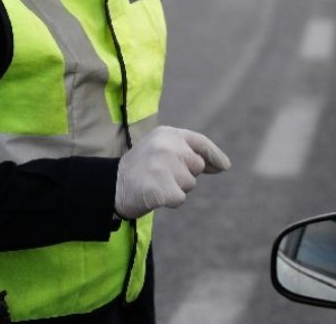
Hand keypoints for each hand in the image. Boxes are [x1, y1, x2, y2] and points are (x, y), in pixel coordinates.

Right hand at [114, 126, 230, 219]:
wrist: (111, 185)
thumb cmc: (139, 168)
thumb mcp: (160, 150)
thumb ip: (186, 153)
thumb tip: (222, 165)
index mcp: (167, 134)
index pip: (199, 142)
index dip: (214, 154)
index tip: (225, 166)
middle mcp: (167, 146)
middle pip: (197, 166)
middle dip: (185, 174)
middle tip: (161, 175)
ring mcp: (164, 166)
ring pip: (190, 183)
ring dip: (177, 188)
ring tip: (155, 183)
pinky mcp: (162, 187)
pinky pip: (180, 198)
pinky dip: (170, 201)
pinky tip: (155, 195)